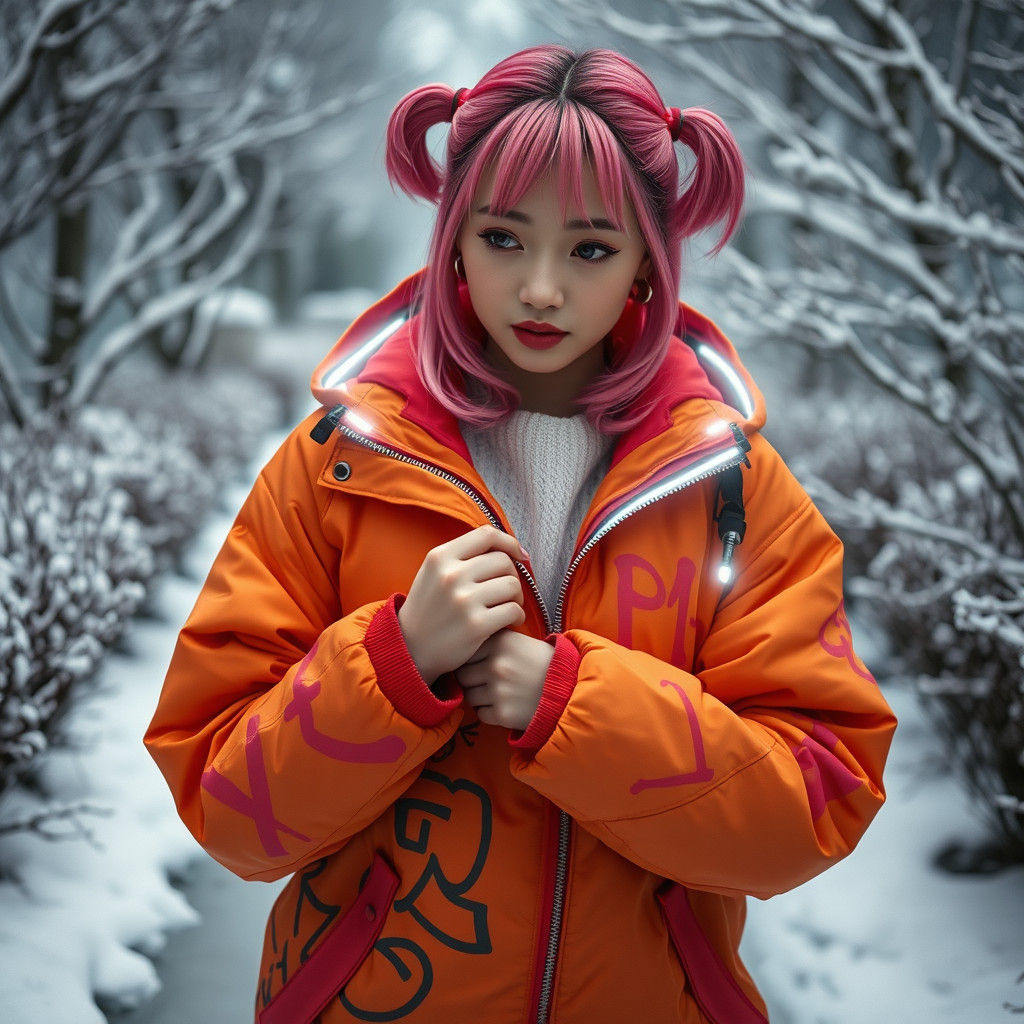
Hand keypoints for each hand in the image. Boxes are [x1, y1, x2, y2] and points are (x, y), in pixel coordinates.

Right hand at [398, 526, 526, 683]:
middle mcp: (451, 575)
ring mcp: (463, 600)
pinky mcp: (476, 625)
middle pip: (503, 561)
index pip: (486, 535)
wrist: (411, 649)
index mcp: (440, 557)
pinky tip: (511, 621)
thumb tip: (508, 548)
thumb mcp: (434, 573)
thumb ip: (463, 556)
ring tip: (510, 605)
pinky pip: (513, 610)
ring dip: (517, 597)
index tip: (519, 555)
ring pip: (512, 585)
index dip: (509, 542)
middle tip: (508, 591)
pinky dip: (518, 616)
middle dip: (513, 575)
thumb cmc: (429, 608)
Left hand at [455, 629, 554, 731]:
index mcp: (500, 642)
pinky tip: (507, 705)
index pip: (466, 652)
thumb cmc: (543, 664)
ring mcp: (498, 690)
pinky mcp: (503, 713)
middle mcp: (496, 664)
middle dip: (473, 680)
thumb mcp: (520, 641)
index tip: (481, 664)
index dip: (472, 660)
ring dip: (480, 697)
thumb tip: (464, 648)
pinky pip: (481, 714)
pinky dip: (491, 713)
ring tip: (499, 694)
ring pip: (470, 696)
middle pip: (463, 675)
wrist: (571, 689)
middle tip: (488, 682)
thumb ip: (494, 641)